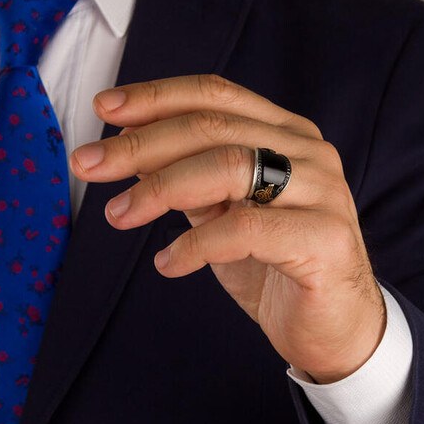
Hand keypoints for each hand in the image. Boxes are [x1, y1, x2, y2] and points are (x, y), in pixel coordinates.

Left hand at [70, 75, 385, 383]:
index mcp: (286, 135)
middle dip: (141, 144)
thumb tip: (129, 148)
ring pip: (230, 167)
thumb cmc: (275, 266)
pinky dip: (194, 245)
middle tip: (89, 165)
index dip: (157, 97)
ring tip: (119, 215)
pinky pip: (245, 229)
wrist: (334, 328)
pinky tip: (168, 263)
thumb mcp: (222, 213)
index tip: (104, 109)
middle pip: (214, 129)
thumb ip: (189, 177)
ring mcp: (323, 192)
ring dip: (161, 188)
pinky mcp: (325, 239)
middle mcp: (308, 153)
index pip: (217, 96)